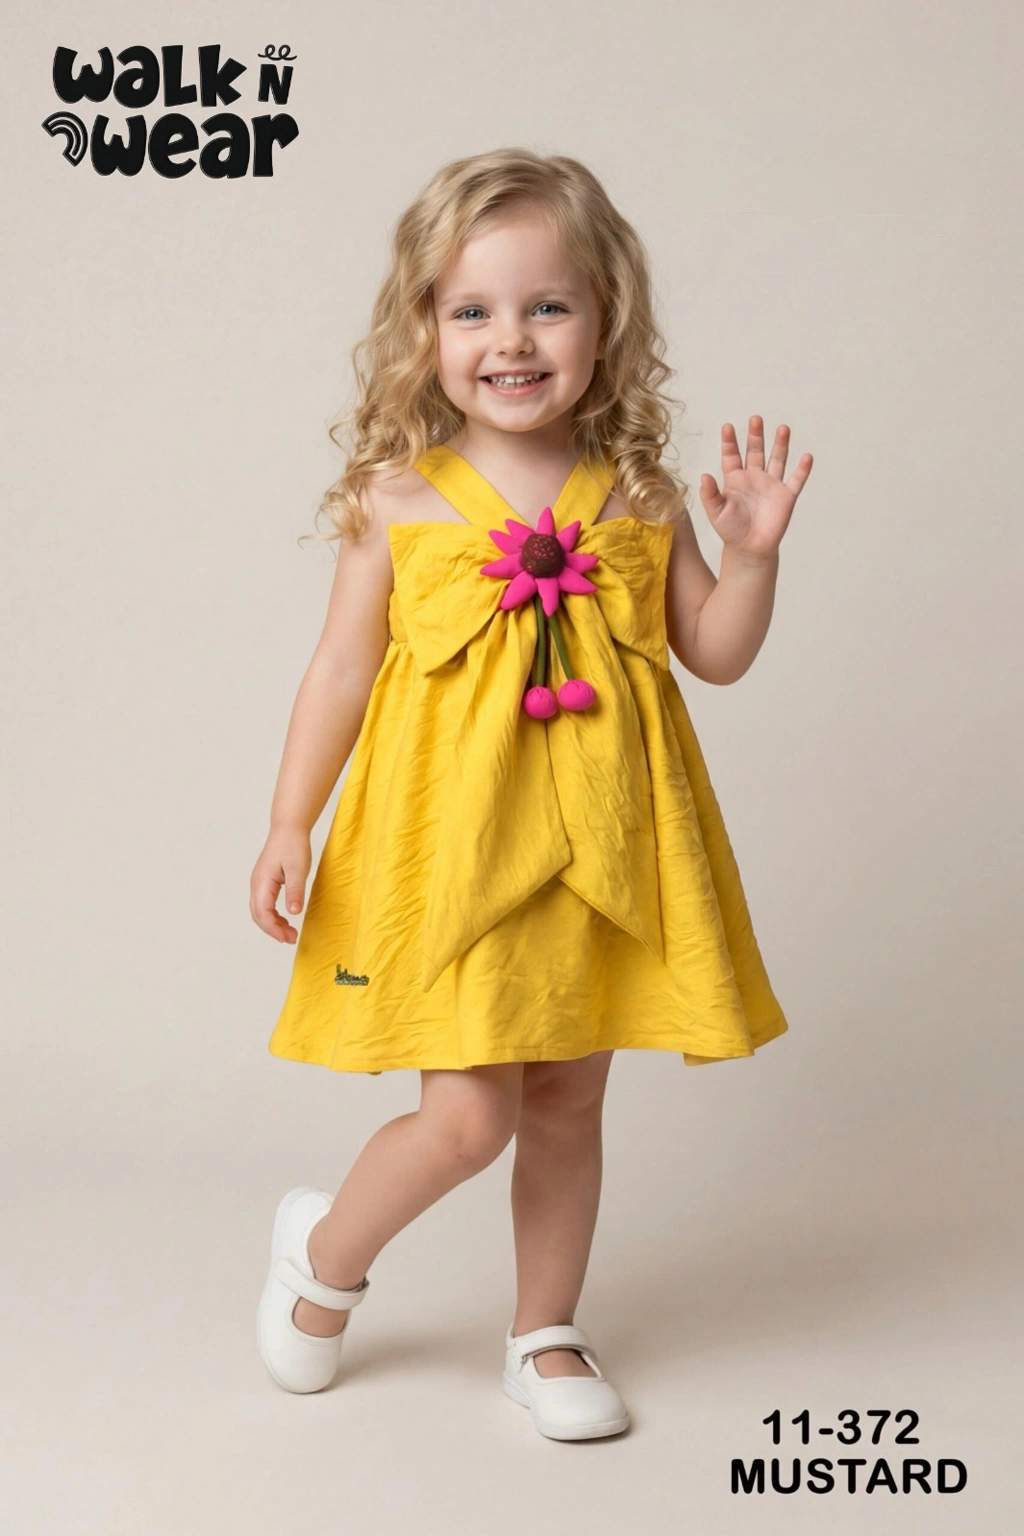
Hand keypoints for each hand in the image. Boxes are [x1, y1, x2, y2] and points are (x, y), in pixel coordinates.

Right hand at [250, 825, 311, 942]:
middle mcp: (256, 884)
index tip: (287, 938)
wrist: (289, 828)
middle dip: (273, 930)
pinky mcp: (265, 881)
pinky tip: (286, 918)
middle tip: (291, 939)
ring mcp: (259, 882)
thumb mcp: (298, 869)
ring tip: (290, 932)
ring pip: (260, 910)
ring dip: (273, 924)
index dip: (273, 928)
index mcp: (262, 882)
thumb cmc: (293, 845)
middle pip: (258, 915)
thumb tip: (294, 912)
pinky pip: (264, 903)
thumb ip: (295, 891)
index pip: (262, 912)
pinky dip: (273, 915)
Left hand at [698, 416, 812, 559]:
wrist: (750, 548)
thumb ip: (710, 494)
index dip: (729, 442)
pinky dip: (802, 469)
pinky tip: (807, 457)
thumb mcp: (716, 512)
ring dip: (780, 444)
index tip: (727, 427)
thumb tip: (704, 476)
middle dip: (756, 435)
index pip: (732, 455)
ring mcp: (771, 485)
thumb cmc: (730, 530)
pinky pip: (796, 480)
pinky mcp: (786, 496)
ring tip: (783, 428)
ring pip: (777, 459)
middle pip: (755, 451)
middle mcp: (754, 477)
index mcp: (735, 479)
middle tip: (755, 419)